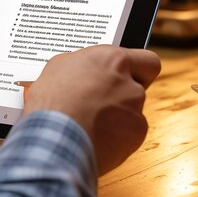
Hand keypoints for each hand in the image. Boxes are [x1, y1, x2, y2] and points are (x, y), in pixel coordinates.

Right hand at [23, 45, 160, 173]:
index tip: (129, 76)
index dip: (139, 70)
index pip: (145, 59)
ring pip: (133, 111)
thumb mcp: (57, 69)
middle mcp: (127, 80)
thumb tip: (82, 68)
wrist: (55, 137)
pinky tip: (95, 137)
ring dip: (117, 117)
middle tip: (106, 102)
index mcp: (110, 59)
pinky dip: (117, 137)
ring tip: (90, 124)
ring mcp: (135, 106)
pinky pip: (131, 133)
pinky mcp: (136, 131)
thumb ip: (81, 65)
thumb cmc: (51, 102)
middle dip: (126, 95)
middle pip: (139, 87)